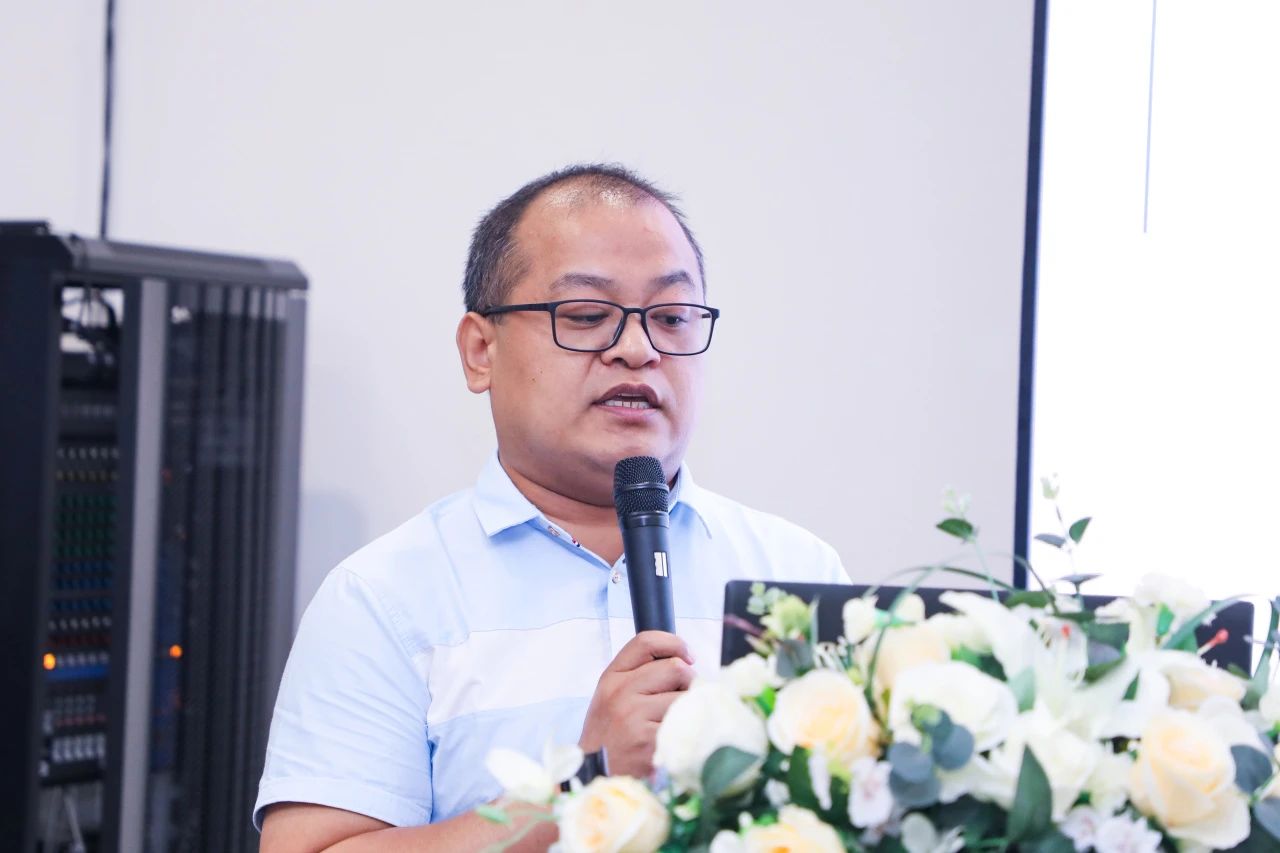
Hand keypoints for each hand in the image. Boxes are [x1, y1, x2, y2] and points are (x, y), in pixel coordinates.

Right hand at [578, 631, 694, 779]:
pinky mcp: (648, 741)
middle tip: (684, 699)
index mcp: (612, 678)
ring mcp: (634, 717)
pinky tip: (674, 741)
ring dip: (689, 710)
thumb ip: (639, 676)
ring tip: (676, 723)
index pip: (645, 642)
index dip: (675, 643)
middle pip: (675, 668)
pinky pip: (683, 725)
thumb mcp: (611, 697)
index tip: (689, 657)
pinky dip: (686, 732)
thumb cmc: (609, 735)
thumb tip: (686, 663)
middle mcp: (621, 693)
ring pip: (684, 698)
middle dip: (689, 682)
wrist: (595, 775)